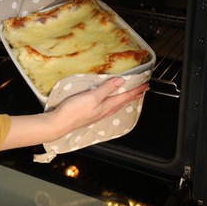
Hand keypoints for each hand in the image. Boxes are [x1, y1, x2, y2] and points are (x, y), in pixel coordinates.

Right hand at [0, 77, 148, 150]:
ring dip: (124, 100)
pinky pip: (107, 108)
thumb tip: (121, 81)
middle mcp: (104, 111)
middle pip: (122, 102)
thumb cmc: (74, 111)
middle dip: (133, 95)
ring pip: (116, 105)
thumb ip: (106, 89)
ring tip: (129, 96)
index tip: (146, 85)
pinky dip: (113, 103)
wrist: (60, 123)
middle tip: (142, 90)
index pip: (125, 96)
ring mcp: (97, 114)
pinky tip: (109, 103)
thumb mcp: (92, 96)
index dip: (136, 90)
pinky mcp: (90, 114)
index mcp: (107, 105)